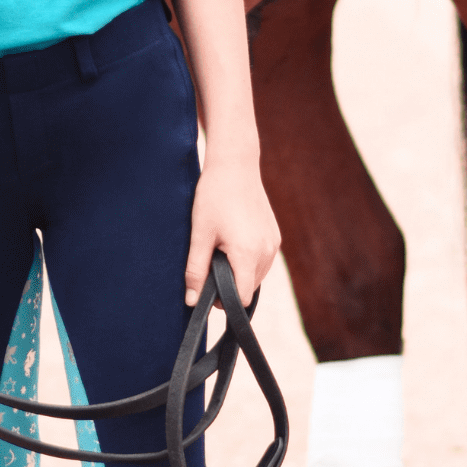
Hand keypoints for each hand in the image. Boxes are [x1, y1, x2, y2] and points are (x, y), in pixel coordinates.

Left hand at [185, 155, 280, 309]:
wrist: (235, 165)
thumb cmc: (213, 197)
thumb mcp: (199, 234)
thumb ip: (196, 271)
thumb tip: (191, 302)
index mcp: (248, 254)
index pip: (242, 298)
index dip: (224, 301)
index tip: (207, 291)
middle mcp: (267, 252)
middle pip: (250, 288)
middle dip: (230, 286)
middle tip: (209, 265)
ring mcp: (274, 243)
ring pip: (257, 276)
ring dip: (239, 273)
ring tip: (220, 251)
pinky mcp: (275, 236)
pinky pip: (263, 261)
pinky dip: (248, 261)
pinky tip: (232, 243)